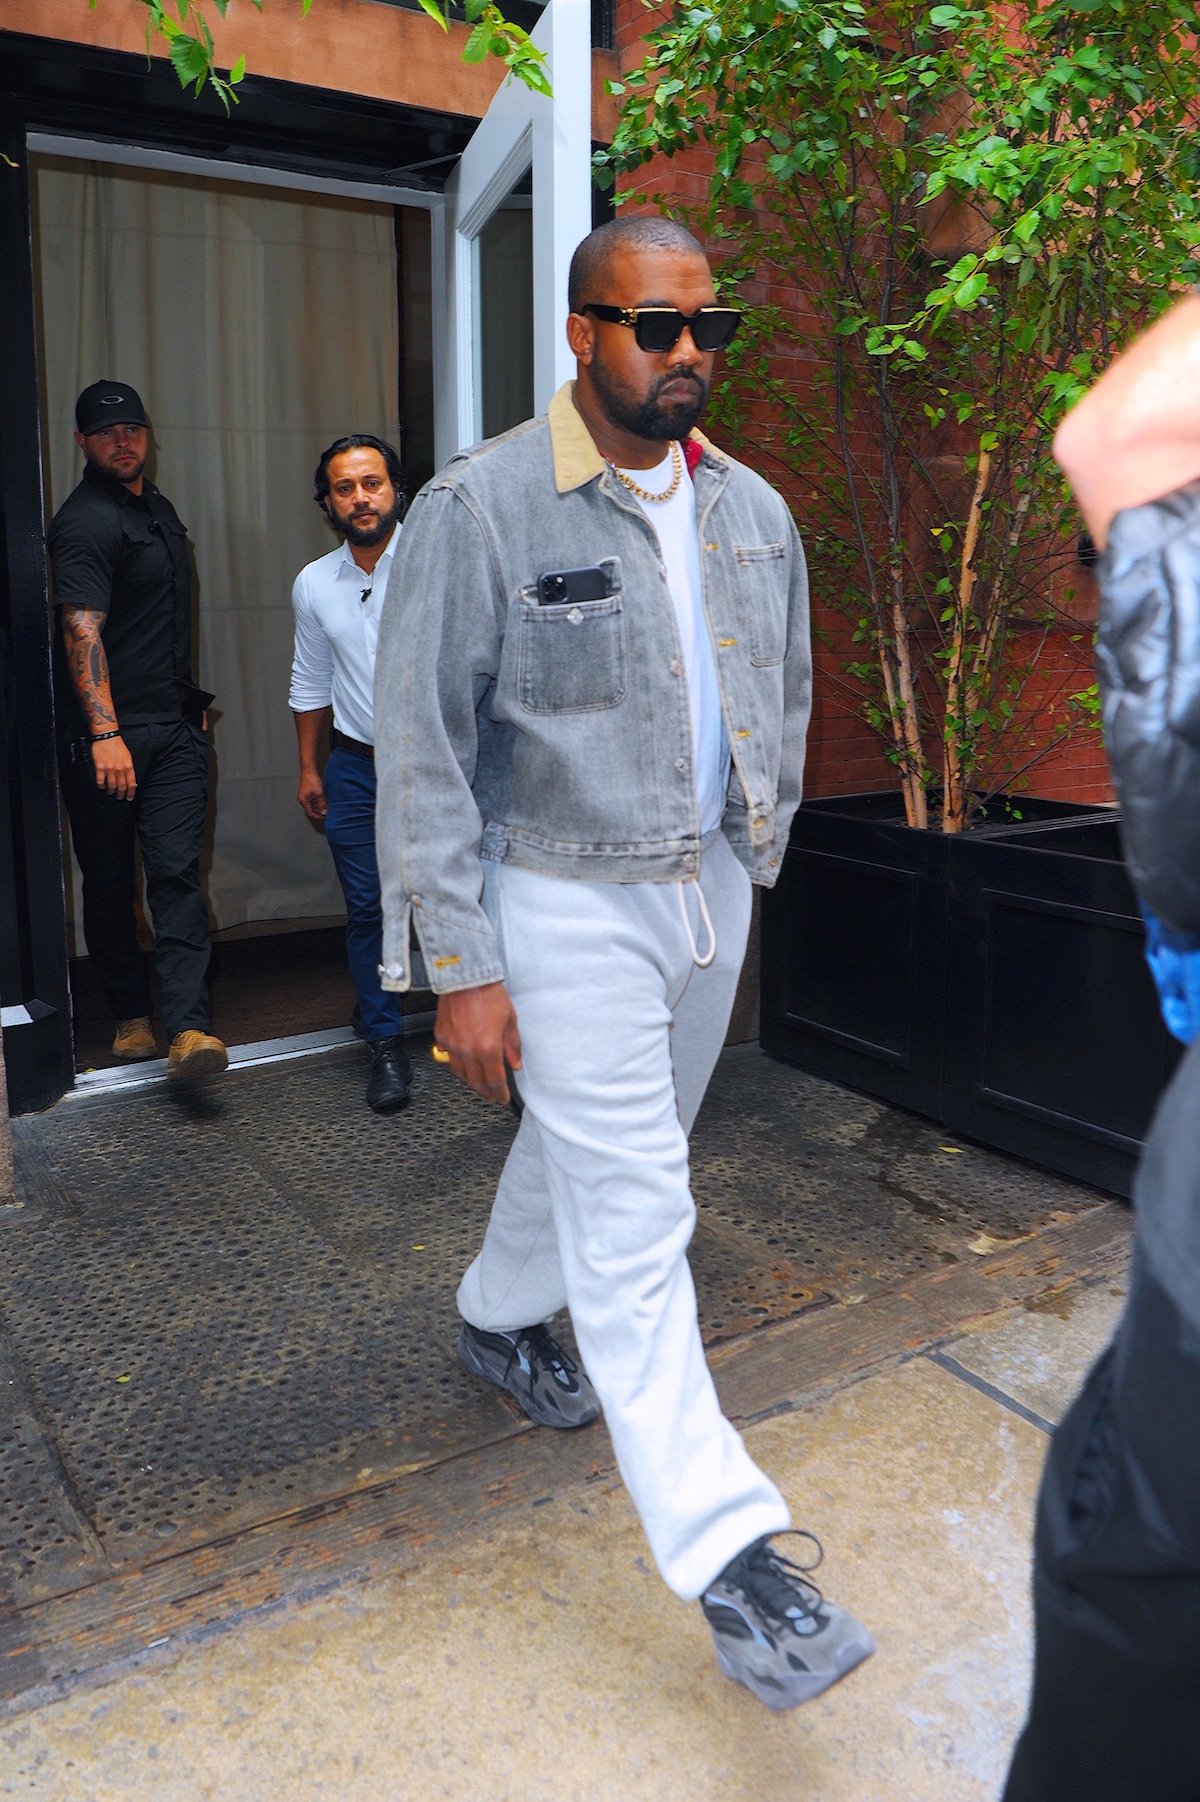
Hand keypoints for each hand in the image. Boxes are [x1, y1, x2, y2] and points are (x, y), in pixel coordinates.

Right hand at [92, 736, 135, 799]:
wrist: (107, 737)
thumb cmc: (118, 746)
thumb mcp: (128, 757)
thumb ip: (129, 768)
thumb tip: (130, 780)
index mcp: (128, 767)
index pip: (131, 784)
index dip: (131, 793)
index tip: (129, 797)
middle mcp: (120, 769)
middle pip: (121, 787)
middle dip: (121, 794)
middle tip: (120, 797)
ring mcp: (110, 769)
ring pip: (111, 786)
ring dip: (111, 792)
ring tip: (111, 793)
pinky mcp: (100, 768)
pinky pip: (100, 781)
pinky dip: (102, 786)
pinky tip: (102, 786)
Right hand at [298, 771, 326, 821]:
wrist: (309, 770)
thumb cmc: (312, 780)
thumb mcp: (319, 794)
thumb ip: (321, 804)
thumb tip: (324, 812)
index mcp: (303, 801)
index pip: (310, 813)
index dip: (317, 816)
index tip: (324, 817)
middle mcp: (302, 798)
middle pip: (310, 809)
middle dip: (318, 812)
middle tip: (325, 813)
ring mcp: (303, 794)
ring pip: (311, 804)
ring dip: (317, 807)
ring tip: (325, 807)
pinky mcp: (306, 791)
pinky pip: (311, 799)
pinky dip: (316, 802)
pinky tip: (322, 801)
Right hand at [434, 982, 521, 1104]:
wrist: (465, 977)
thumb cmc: (489, 994)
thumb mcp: (510, 1021)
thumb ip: (512, 1046)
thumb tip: (515, 1063)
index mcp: (488, 1048)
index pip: (495, 1080)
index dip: (500, 1093)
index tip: (503, 1098)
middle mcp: (468, 1051)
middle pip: (476, 1082)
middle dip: (486, 1092)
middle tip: (492, 1096)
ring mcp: (452, 1045)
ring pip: (461, 1074)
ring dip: (471, 1081)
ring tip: (480, 1083)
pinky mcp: (441, 1037)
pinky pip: (449, 1059)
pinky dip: (458, 1065)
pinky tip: (465, 1065)